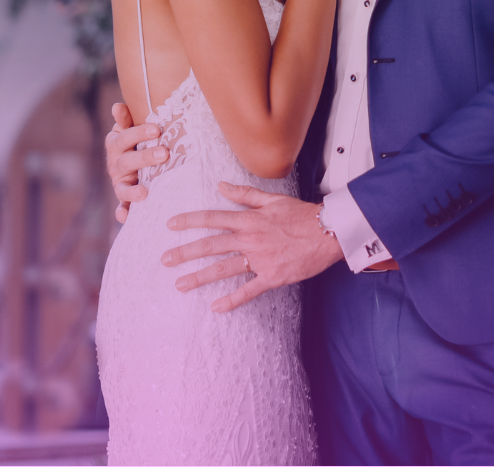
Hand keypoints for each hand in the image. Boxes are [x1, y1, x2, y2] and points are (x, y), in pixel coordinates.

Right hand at [105, 102, 179, 222]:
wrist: (135, 163)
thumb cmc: (137, 141)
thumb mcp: (131, 129)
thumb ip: (127, 119)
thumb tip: (118, 106)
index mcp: (116, 143)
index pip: (124, 137)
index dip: (138, 133)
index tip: (156, 129)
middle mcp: (115, 163)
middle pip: (127, 161)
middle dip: (145, 158)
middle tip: (164, 153)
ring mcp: (119, 182)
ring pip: (123, 187)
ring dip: (132, 191)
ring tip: (144, 192)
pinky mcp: (124, 198)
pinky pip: (122, 207)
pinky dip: (122, 213)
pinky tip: (126, 217)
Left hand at [161, 183, 343, 311]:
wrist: (328, 232)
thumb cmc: (302, 215)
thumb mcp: (273, 199)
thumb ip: (245, 194)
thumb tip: (221, 186)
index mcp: (249, 219)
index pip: (212, 218)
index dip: (190, 221)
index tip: (171, 224)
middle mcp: (250, 239)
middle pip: (211, 245)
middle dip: (185, 252)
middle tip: (165, 260)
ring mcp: (260, 259)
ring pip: (224, 269)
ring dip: (200, 277)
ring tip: (181, 284)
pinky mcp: (272, 277)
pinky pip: (248, 291)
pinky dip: (232, 300)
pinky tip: (216, 307)